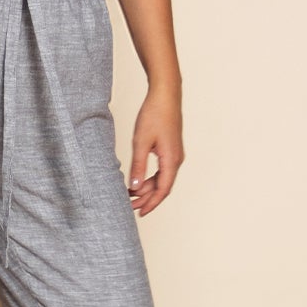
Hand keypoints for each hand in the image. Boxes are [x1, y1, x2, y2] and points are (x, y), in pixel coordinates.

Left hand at [127, 84, 182, 214]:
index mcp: (172, 160)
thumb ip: (138, 165)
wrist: (165, 94)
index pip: (162, 190)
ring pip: (161, 178)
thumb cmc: (154, 114)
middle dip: (147, 198)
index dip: (151, 203)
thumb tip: (135, 187)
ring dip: (147, 188)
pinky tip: (138, 179)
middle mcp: (176, 159)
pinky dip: (150, 177)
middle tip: (130, 206)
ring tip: (131, 194)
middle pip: (162, 187)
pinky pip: (162, 170)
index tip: (139, 212)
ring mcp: (174, 154)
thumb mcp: (141, 142)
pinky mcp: (170, 148)